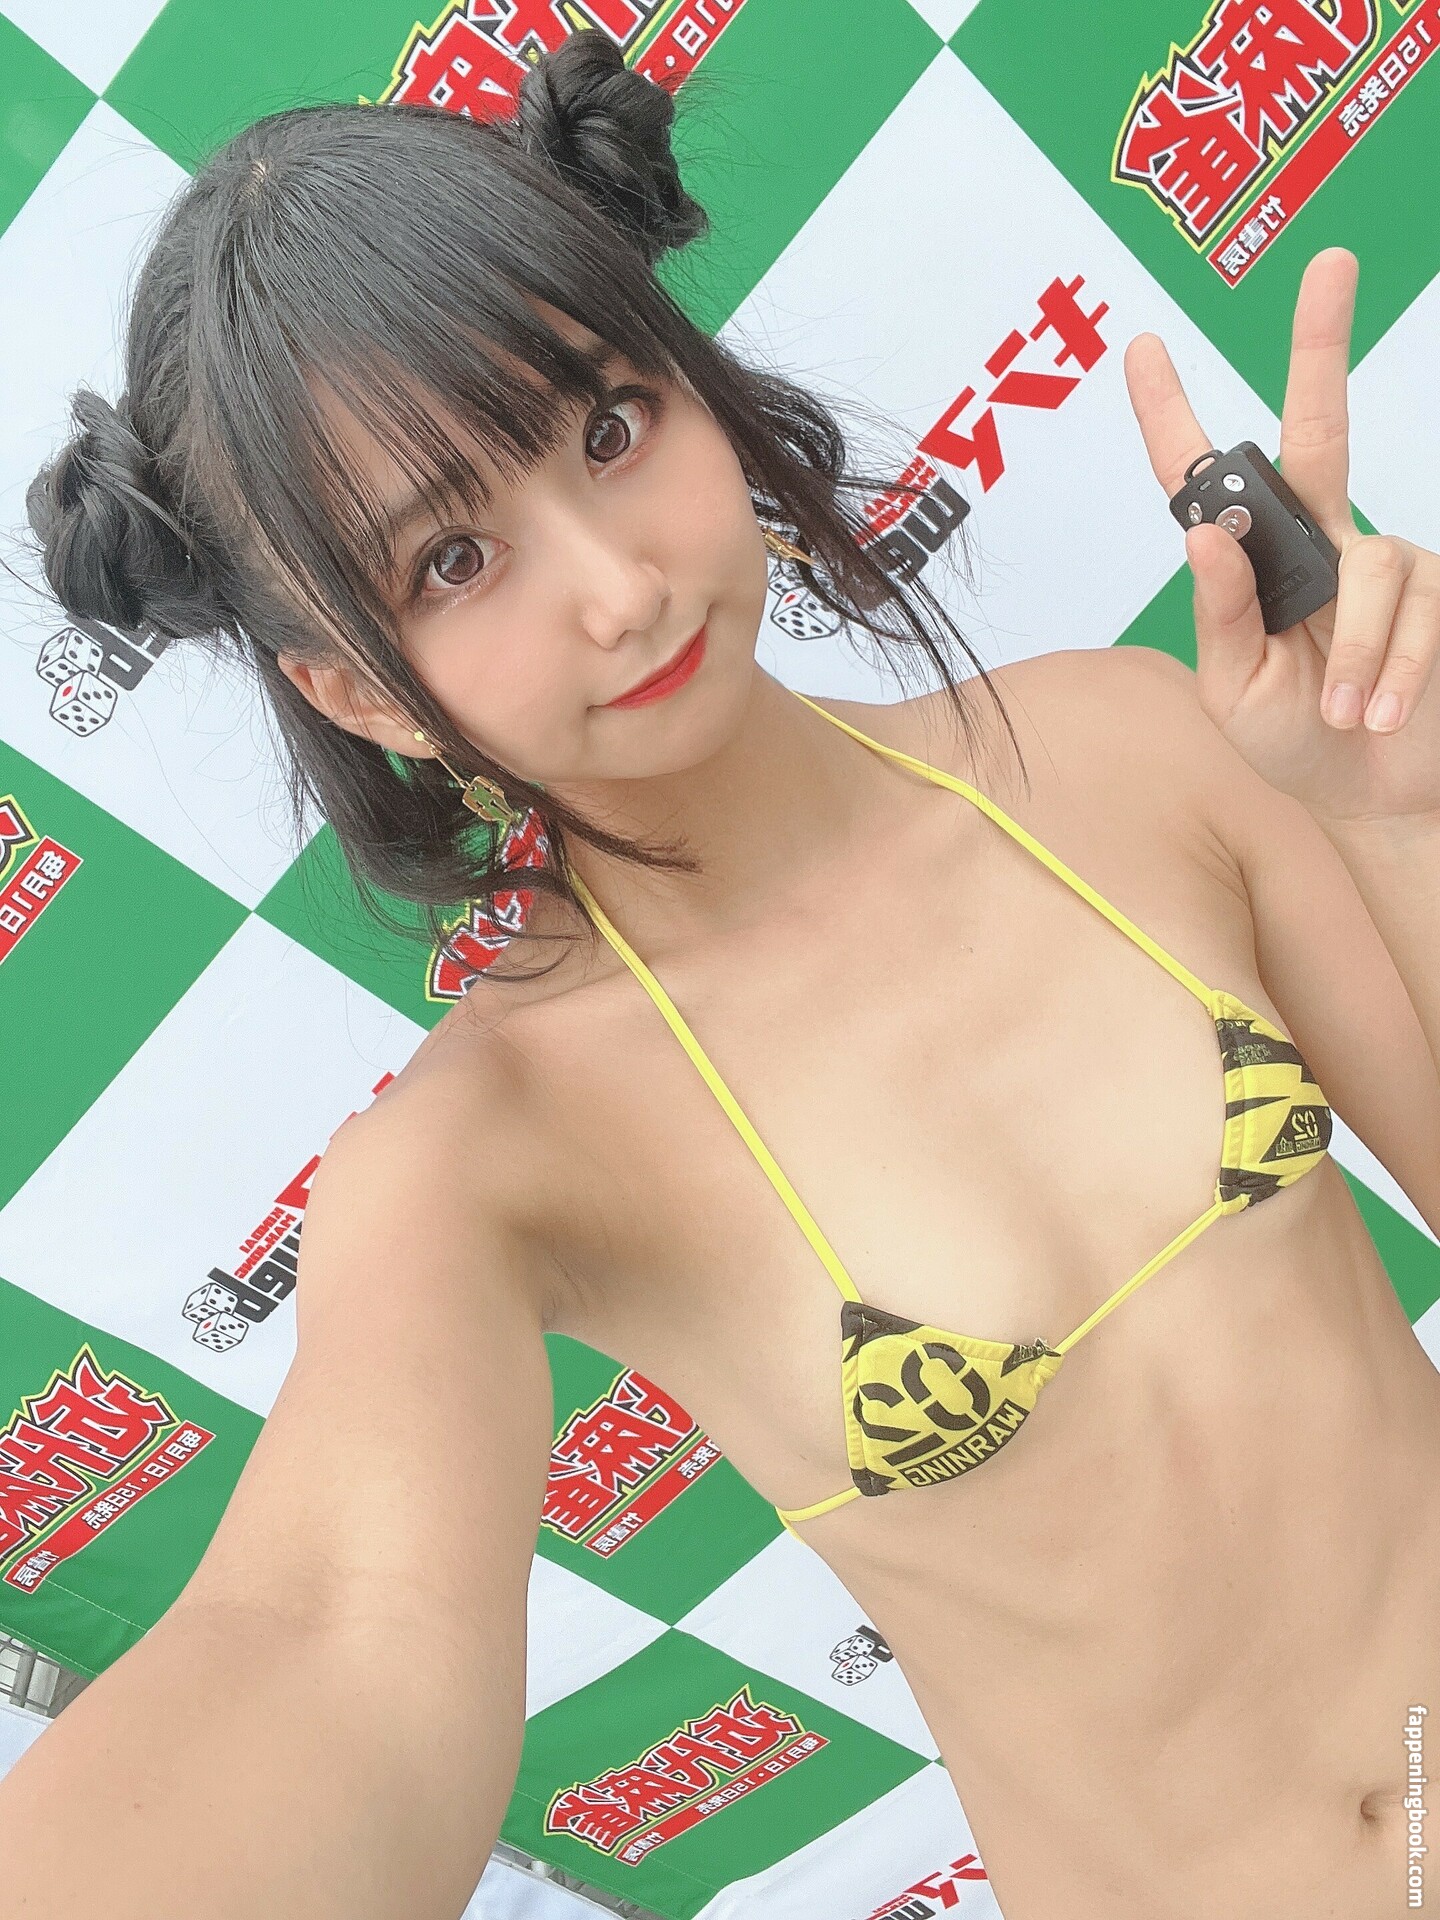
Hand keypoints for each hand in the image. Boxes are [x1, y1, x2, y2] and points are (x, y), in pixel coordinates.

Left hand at [1123, 247, 1439, 832]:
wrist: (1370, 796)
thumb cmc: (1293, 742)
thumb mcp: (1233, 693)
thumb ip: (1221, 618)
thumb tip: (1206, 532)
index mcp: (1253, 565)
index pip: (1206, 483)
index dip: (1174, 416)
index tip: (1146, 347)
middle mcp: (1319, 542)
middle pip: (1320, 428)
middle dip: (1322, 344)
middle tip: (1333, 261)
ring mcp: (1383, 560)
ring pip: (1369, 569)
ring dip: (1352, 655)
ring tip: (1340, 713)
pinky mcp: (1436, 591)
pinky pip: (1412, 612)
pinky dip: (1389, 672)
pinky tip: (1374, 714)